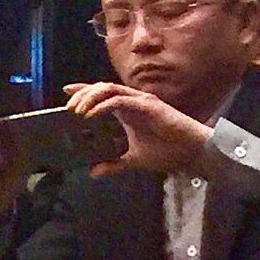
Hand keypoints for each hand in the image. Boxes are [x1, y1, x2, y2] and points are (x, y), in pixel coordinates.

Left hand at [63, 82, 213, 176]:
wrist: (193, 152)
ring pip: (108, 89)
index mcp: (127, 111)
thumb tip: (94, 172)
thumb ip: (115, 164)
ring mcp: (140, 101)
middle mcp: (132, 102)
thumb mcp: (134, 160)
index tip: (66, 93)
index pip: (101, 95)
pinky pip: (120, 99)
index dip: (83, 91)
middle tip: (68, 107)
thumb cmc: (169, 152)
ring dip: (90, 97)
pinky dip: (104, 104)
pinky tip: (93, 114)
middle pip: (101, 88)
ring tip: (77, 111)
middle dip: (82, 94)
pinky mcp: (148, 105)